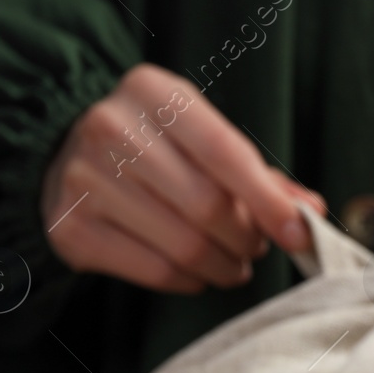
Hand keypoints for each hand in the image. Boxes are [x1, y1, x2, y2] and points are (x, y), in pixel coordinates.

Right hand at [41, 63, 326, 292]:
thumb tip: (309, 213)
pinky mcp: (71, 227)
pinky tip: (196, 272)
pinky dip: (189, 280)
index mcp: (152, 92)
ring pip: (184, 245)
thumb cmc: (154, 150)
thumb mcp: (200, 139)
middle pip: (206, 206)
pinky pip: (154, 270)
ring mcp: (83, 178)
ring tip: (233, 264)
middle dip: (246, 239)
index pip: (224, 152)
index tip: (298, 234)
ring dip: (223, 266)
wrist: (64, 157)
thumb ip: (257, 174)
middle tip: (256, 248)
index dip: (268, 201)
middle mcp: (110, 128)